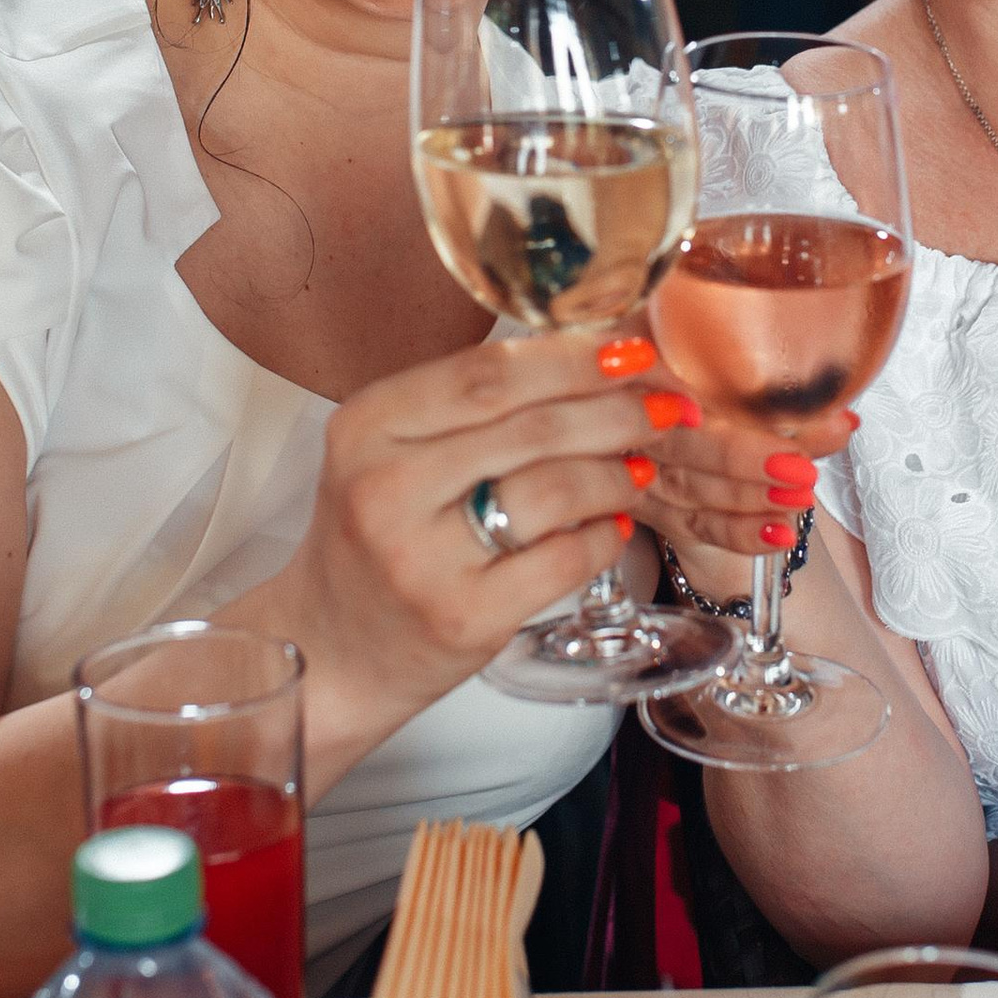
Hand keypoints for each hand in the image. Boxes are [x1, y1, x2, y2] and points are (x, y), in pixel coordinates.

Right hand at [287, 329, 703, 707]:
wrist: (331, 647)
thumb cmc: (378, 535)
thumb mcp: (392, 452)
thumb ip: (471, 407)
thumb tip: (593, 358)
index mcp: (367, 427)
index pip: (487, 372)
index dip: (571, 357)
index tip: (631, 350)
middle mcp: (385, 488)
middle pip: (532, 427)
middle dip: (616, 409)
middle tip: (666, 405)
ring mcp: (422, 560)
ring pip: (554, 490)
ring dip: (617, 472)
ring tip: (640, 468)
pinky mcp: (462, 617)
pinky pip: (562, 561)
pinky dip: (603, 536)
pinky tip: (613, 525)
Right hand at [608, 334, 853, 563]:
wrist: (683, 411)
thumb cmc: (717, 381)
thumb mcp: (744, 376)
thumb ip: (785, 395)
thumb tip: (843, 422)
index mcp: (646, 356)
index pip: (665, 379)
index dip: (702, 396)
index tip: (742, 413)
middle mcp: (631, 411)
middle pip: (677, 441)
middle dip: (740, 459)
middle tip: (798, 467)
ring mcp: (634, 464)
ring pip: (687, 487)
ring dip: (747, 498)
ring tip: (799, 498)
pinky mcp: (650, 506)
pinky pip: (693, 525)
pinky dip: (739, 534)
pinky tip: (779, 533)